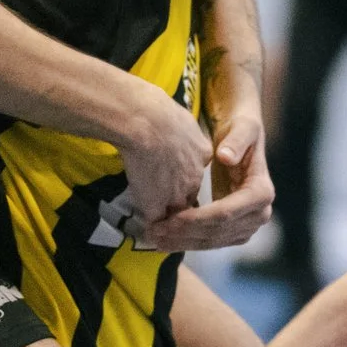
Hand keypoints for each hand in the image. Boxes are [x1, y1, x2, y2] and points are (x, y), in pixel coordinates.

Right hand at [116, 85, 212, 230]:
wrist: (146, 122)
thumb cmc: (159, 112)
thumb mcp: (182, 116)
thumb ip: (183, 129)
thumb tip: (176, 125)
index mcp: (200, 155)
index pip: (195, 177)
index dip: (183, 184)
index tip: (174, 187)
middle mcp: (193, 177)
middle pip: (189, 201)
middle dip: (183, 212)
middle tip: (173, 220)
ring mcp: (176, 194)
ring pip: (176, 219)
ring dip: (170, 226)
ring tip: (160, 234)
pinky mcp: (156, 205)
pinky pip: (155, 224)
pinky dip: (152, 230)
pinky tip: (147, 234)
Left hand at [136, 110, 272, 251]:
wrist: (242, 140)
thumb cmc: (240, 130)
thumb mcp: (242, 127)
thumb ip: (236, 140)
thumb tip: (225, 157)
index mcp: (261, 192)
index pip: (225, 213)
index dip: (196, 219)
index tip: (171, 219)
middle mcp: (259, 214)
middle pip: (217, 231)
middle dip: (184, 234)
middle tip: (154, 232)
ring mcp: (248, 225)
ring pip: (212, 241)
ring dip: (182, 242)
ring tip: (154, 238)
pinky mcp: (235, 230)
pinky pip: (211, 241)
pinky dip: (188, 241)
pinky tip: (166, 239)